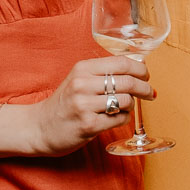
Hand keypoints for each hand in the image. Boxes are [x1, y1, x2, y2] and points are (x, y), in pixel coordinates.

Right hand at [27, 56, 154, 156]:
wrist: (39, 127)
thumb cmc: (64, 102)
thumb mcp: (79, 79)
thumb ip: (103, 72)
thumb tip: (139, 68)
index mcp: (83, 68)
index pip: (122, 62)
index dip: (141, 69)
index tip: (146, 75)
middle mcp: (83, 83)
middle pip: (128, 81)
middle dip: (144, 88)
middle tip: (150, 93)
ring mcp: (85, 105)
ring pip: (126, 100)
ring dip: (132, 105)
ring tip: (126, 107)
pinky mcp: (88, 125)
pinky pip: (119, 119)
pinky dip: (123, 118)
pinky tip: (116, 118)